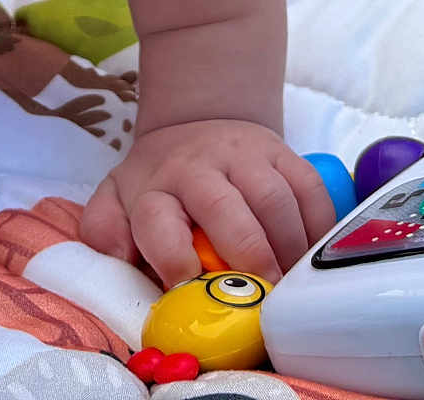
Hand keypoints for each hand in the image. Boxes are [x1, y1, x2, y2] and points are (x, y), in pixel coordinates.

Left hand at [80, 118, 335, 288]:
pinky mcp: (282, 153)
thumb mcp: (119, 199)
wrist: (195, 126)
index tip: (191, 288)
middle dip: (247, 257)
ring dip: (287, 249)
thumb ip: (105, 229)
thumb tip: (114, 254)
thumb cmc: (160, 181)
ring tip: (292, 287)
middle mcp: (198, 167)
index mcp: (154, 186)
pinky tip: (312, 258)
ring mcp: (244, 156)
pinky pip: (309, 189)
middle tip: (264, 297)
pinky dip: (317, 228)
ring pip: (272, 199)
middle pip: (224, 209)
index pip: (157, 220)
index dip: (173, 256)